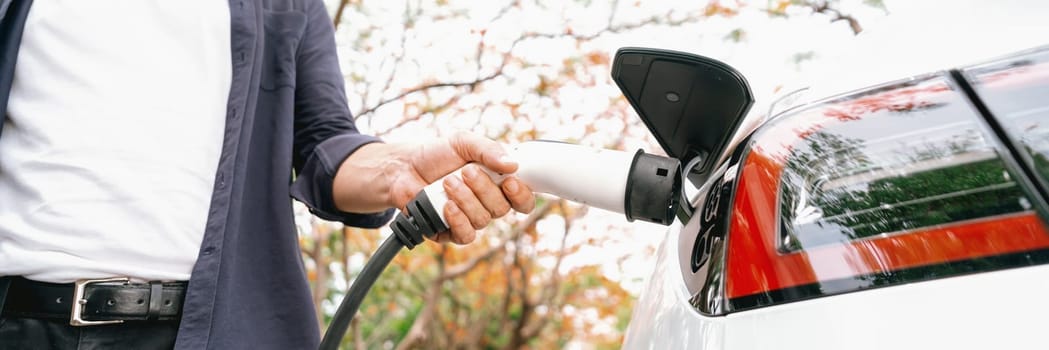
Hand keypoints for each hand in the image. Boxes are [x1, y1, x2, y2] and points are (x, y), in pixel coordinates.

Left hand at [333, 132, 534, 244]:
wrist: (403, 169)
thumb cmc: (436, 155)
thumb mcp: (463, 142)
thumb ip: (489, 150)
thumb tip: (513, 164)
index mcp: (497, 184)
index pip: (522, 198)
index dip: (522, 194)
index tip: (510, 181)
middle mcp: (487, 204)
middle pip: (502, 209)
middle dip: (484, 189)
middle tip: (465, 171)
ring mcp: (470, 219)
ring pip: (483, 220)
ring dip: (466, 200)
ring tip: (447, 183)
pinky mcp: (451, 232)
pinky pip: (466, 235)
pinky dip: (458, 220)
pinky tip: (447, 206)